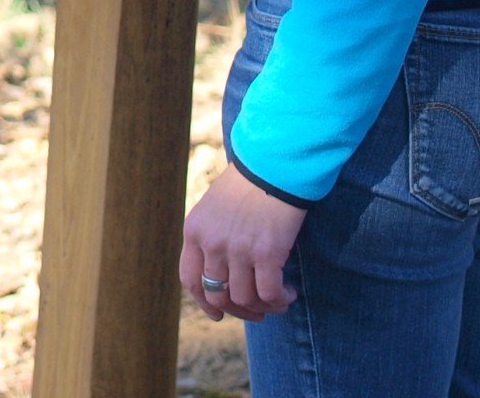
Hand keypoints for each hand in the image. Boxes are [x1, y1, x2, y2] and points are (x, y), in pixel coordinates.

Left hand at [180, 166, 304, 321]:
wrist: (273, 165)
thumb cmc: (248, 185)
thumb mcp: (214, 209)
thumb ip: (210, 238)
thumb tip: (221, 278)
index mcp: (194, 231)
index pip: (190, 280)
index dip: (204, 303)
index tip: (219, 313)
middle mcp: (212, 243)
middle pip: (217, 295)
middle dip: (238, 310)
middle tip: (257, 311)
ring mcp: (238, 249)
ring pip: (245, 299)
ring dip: (264, 306)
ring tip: (279, 299)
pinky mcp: (266, 252)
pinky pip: (269, 293)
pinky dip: (280, 300)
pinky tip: (289, 293)